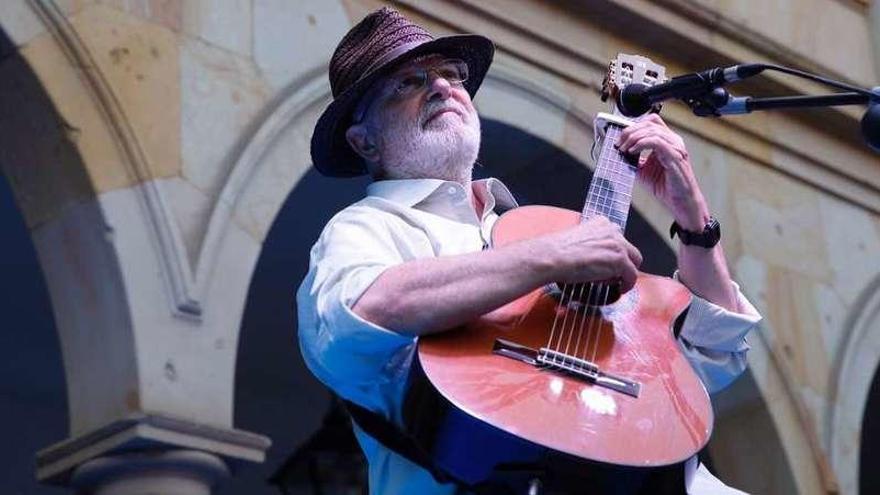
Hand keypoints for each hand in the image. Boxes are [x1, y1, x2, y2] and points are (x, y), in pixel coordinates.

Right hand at [539, 216, 642, 291]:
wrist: (553, 256)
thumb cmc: (557, 252)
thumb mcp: (577, 240)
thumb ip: (591, 244)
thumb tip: (595, 259)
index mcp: (600, 222)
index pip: (616, 236)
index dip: (613, 251)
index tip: (608, 261)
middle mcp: (612, 230)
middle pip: (629, 248)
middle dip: (624, 262)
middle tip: (614, 273)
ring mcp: (618, 244)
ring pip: (634, 261)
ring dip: (626, 272)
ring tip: (615, 282)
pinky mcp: (620, 260)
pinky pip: (632, 275)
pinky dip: (628, 284)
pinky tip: (620, 289)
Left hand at [617, 114, 709, 230]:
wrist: (680, 201)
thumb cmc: (665, 186)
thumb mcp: (643, 169)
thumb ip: (633, 158)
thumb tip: (618, 152)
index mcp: (667, 141)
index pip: (650, 121)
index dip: (632, 126)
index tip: (620, 138)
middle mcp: (673, 141)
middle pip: (649, 123)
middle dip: (630, 131)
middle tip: (619, 143)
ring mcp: (675, 147)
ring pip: (652, 130)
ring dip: (633, 137)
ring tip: (624, 149)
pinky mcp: (675, 156)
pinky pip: (657, 142)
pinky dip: (641, 144)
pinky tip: (633, 151)